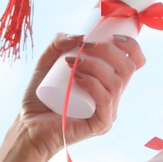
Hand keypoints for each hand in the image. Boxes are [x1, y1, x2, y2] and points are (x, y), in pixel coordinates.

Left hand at [14, 33, 146, 158]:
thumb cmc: (40, 97)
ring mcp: (109, 113)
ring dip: (95, 66)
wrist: (28, 125)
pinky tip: (77, 78)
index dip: (131, 46)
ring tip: (71, 63)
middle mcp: (113, 98)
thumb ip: (58, 43)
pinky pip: (105, 100)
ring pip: (116, 83)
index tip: (112, 36)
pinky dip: (93, 84)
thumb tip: (81, 36)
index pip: (135, 64)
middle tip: (83, 47)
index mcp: (109, 84)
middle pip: (128, 69)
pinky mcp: (101, 125)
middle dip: (108, 51)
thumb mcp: (46, 62)